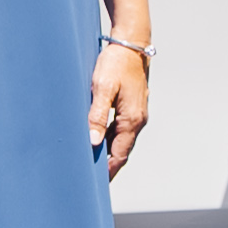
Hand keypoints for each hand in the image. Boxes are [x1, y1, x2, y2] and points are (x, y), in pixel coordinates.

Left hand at [87, 35, 151, 177]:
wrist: (131, 43)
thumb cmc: (116, 63)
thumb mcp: (103, 87)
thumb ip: (97, 115)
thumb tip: (93, 142)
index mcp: (131, 120)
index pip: (119, 155)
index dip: (108, 171)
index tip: (95, 185)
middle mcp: (137, 120)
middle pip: (122, 152)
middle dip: (108, 166)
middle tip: (90, 180)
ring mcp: (136, 114)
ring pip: (121, 142)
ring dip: (108, 153)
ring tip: (90, 164)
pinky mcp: (131, 108)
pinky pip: (120, 131)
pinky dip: (109, 140)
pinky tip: (97, 142)